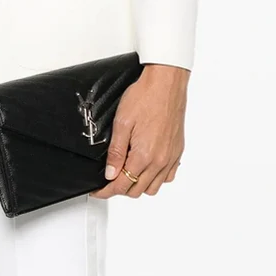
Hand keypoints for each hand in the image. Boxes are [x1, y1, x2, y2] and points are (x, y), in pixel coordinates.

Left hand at [89, 63, 188, 198]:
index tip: (98, 190)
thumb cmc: (145, 97)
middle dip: (119, 188)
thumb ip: (115, 152)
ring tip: (126, 173)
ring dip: (137, 185)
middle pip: (136, 190)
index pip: (121, 185)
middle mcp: (160, 160)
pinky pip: (167, 177)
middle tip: (108, 180)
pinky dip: (155, 179)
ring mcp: (170, 157)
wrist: (166, 83)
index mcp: (144, 155)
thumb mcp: (121, 124)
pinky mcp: (177, 152)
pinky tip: (146, 168)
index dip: (106, 191)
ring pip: (152, 188)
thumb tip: (110, 173)